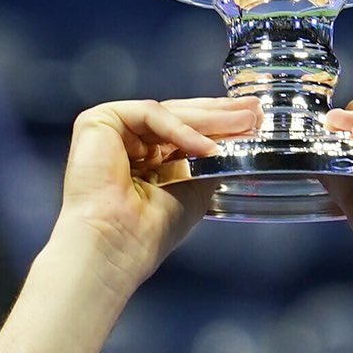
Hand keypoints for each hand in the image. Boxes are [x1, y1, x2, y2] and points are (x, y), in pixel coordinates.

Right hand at [58, 96, 260, 284]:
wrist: (118, 242)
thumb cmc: (150, 229)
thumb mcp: (196, 187)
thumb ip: (211, 159)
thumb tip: (239, 134)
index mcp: (146, 160)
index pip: (185, 132)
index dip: (219, 125)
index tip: (252, 120)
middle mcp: (128, 142)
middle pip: (179, 117)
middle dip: (220, 113)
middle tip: (254, 109)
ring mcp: (112, 130)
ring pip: (168, 113)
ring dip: (209, 118)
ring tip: (244, 122)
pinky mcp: (98, 121)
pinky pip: (149, 115)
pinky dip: (180, 128)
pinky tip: (206, 146)